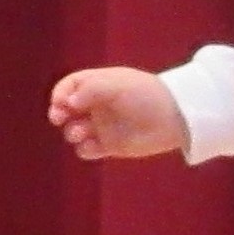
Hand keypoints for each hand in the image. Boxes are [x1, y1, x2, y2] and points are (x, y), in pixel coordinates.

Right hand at [47, 67, 189, 160]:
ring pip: (74, 131)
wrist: (175, 118)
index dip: (60, 93)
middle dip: (59, 113)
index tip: (61, 103)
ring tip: (82, 133)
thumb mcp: (117, 85)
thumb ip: (90, 90)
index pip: (70, 86)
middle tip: (59, 118)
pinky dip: (84, 150)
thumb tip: (68, 102)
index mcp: (99, 84)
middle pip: (67, 109)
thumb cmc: (145, 95)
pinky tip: (92, 147)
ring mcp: (103, 126)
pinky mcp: (110, 146)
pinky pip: (87, 150)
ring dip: (72, 132)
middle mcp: (97, 105)